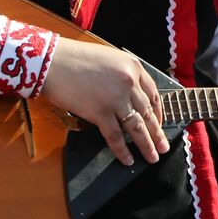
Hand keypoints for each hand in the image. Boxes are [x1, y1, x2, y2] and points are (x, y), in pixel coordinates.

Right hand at [42, 38, 168, 166]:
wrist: (53, 61)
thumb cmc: (77, 58)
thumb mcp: (110, 59)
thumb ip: (123, 76)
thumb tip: (128, 98)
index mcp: (134, 67)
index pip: (153, 94)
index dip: (157, 112)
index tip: (159, 124)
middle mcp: (129, 82)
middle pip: (147, 113)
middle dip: (157, 133)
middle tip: (164, 146)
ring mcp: (116, 98)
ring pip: (136, 127)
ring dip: (146, 145)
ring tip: (152, 157)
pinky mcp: (100, 112)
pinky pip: (115, 136)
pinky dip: (122, 150)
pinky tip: (128, 160)